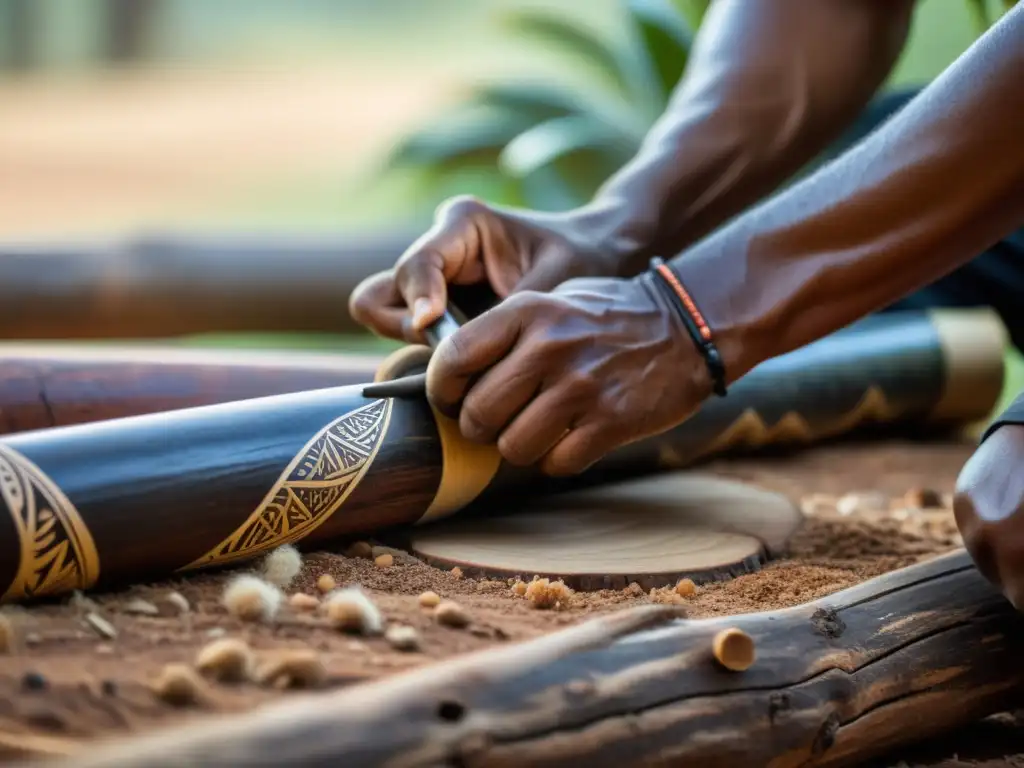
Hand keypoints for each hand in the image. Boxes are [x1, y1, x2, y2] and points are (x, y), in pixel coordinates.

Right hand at [348, 196, 622, 342]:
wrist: (601, 259)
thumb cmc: (584, 263)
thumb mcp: (554, 285)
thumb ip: (505, 314)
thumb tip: (455, 353)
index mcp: (464, 224)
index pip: (416, 265)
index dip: (419, 299)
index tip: (430, 328)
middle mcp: (438, 249)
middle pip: (377, 295)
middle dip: (402, 326)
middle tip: (449, 349)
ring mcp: (432, 281)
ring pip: (382, 317)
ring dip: (414, 343)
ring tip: (468, 358)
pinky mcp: (438, 308)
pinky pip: (408, 336)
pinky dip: (430, 355)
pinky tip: (473, 365)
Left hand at [425, 273, 712, 475]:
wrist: (686, 325)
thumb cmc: (608, 316)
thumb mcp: (552, 301)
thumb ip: (504, 331)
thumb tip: (450, 372)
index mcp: (528, 312)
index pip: (454, 359)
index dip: (443, 388)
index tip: (454, 398)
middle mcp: (549, 348)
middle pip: (478, 414)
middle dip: (480, 428)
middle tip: (497, 421)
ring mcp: (581, 387)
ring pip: (512, 447)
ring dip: (518, 448)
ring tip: (537, 429)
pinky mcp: (611, 421)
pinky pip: (556, 463)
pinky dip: (557, 459)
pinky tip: (571, 438)